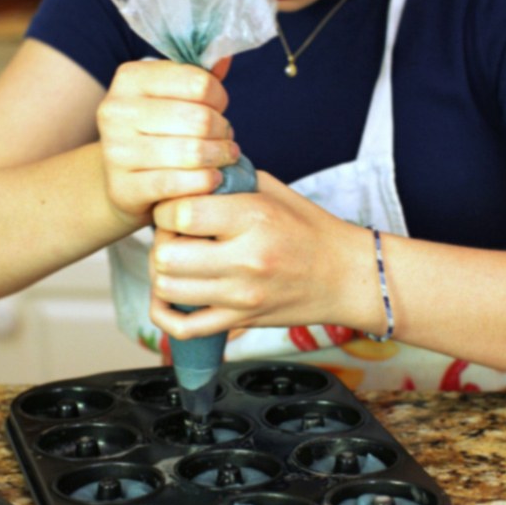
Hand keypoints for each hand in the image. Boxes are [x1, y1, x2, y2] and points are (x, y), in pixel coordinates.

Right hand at [96, 57, 236, 223]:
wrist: (121, 176)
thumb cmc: (157, 127)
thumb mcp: (174, 94)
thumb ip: (202, 75)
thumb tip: (224, 58)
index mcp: (130, 77)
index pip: (198, 82)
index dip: (219, 96)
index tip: (219, 107)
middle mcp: (116, 111)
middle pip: (198, 119)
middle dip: (222, 129)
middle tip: (226, 136)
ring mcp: (116, 151)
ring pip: (191, 152)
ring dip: (220, 156)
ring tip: (226, 155)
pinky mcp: (122, 187)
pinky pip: (177, 184)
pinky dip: (204, 181)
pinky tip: (213, 178)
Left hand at [148, 171, 375, 339]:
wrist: (345, 275)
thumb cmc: (311, 229)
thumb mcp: (274, 191)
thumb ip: (230, 182)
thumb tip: (189, 174)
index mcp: (254, 217)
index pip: (182, 213)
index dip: (168, 208)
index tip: (176, 207)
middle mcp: (246, 258)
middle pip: (166, 255)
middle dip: (160, 241)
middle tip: (173, 235)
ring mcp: (241, 295)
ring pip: (167, 290)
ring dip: (162, 273)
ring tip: (177, 261)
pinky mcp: (240, 321)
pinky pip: (183, 329)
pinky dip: (165, 315)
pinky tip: (172, 298)